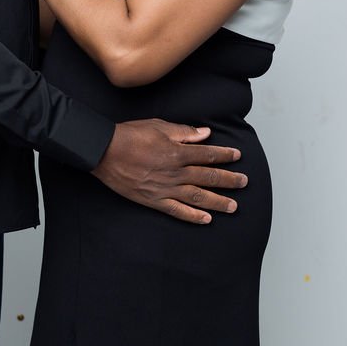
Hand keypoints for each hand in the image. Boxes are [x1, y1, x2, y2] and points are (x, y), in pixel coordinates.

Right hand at [92, 120, 246, 223]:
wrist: (103, 152)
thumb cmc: (129, 135)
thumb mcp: (158, 126)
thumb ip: (183, 132)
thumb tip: (205, 133)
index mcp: (176, 152)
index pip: (207, 154)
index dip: (224, 156)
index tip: (237, 157)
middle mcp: (174, 172)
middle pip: (207, 177)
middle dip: (228, 180)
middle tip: (244, 182)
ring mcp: (164, 189)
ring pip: (197, 197)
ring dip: (218, 201)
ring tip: (234, 206)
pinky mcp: (153, 200)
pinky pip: (177, 211)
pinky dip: (193, 216)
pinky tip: (206, 219)